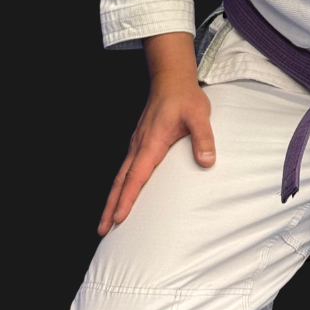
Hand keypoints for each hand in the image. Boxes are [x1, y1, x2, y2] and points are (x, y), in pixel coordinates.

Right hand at [98, 33, 214, 234]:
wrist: (171, 79)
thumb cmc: (184, 97)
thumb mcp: (199, 115)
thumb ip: (203, 138)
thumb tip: (206, 162)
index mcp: (151, 143)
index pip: (136, 176)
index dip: (127, 198)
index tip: (118, 218)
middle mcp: (139, 146)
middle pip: (121, 181)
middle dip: (110, 206)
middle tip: (102, 230)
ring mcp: (136, 144)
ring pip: (120, 175)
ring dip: (112, 198)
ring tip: (106, 220)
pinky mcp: (139, 142)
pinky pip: (125, 168)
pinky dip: (119, 185)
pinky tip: (120, 194)